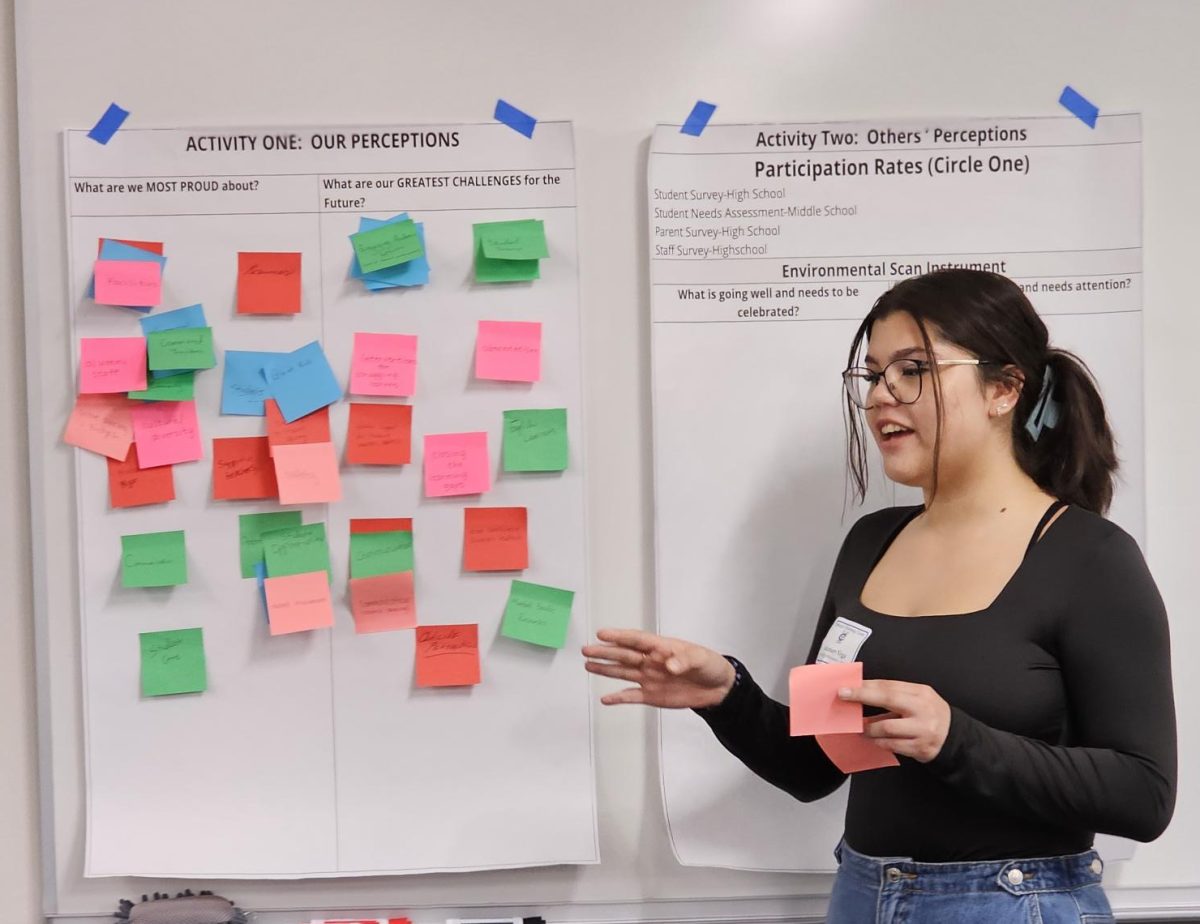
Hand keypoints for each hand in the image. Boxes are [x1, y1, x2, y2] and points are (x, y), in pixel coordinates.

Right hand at [582, 628, 735, 708]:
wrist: (717, 688)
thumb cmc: (708, 665)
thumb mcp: (700, 658)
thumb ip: (684, 660)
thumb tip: (669, 664)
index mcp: (661, 647)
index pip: (637, 639)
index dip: (620, 636)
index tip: (603, 634)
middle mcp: (651, 661)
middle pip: (624, 655)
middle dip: (605, 652)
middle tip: (587, 650)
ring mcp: (649, 678)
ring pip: (622, 673)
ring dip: (605, 669)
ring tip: (588, 665)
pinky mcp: (651, 695)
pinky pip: (631, 696)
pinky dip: (618, 698)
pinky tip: (605, 699)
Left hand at [838, 680, 950, 762]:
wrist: (955, 738)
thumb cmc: (930, 715)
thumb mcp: (917, 700)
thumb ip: (894, 698)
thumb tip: (862, 696)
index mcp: (921, 693)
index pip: (889, 685)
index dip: (866, 685)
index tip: (847, 686)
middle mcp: (923, 709)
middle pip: (888, 699)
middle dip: (862, 696)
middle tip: (844, 697)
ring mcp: (922, 729)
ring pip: (887, 728)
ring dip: (869, 728)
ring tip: (861, 728)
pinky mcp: (920, 748)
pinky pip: (892, 745)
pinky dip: (880, 742)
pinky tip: (875, 740)